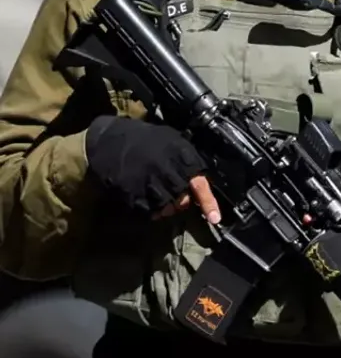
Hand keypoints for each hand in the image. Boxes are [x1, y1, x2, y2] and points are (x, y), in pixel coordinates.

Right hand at [85, 116, 218, 222]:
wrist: (110, 138)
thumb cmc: (145, 139)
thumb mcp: (173, 141)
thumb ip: (188, 160)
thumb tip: (200, 179)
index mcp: (181, 156)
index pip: (200, 184)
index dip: (208, 202)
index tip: (214, 218)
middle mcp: (167, 170)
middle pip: (183, 201)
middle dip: (182, 202)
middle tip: (174, 193)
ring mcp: (148, 183)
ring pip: (167, 208)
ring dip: (165, 207)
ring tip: (157, 194)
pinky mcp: (132, 193)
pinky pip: (147, 211)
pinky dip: (149, 209)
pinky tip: (144, 197)